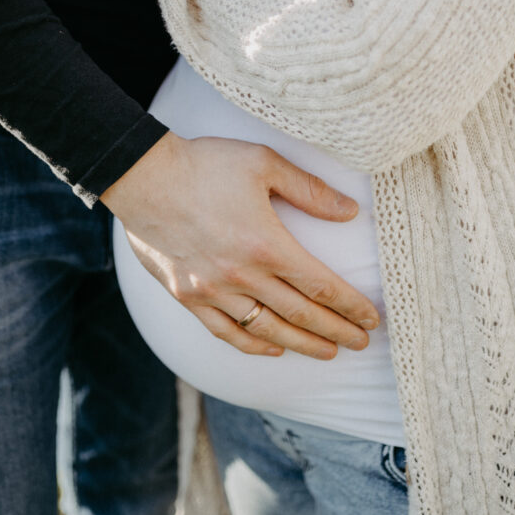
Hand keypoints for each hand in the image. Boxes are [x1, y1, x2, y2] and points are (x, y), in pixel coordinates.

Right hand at [100, 132, 379, 359]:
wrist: (143, 176)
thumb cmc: (204, 164)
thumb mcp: (263, 164)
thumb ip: (309, 190)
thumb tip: (350, 211)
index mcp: (267, 244)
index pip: (321, 286)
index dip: (350, 306)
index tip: (372, 318)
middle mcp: (243, 275)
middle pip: (300, 315)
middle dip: (337, 331)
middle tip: (361, 343)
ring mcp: (212, 290)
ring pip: (266, 330)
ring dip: (301, 345)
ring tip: (328, 351)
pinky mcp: (187, 295)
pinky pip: (225, 331)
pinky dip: (252, 345)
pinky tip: (272, 349)